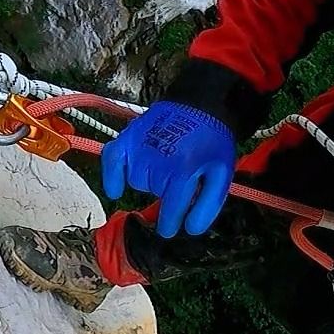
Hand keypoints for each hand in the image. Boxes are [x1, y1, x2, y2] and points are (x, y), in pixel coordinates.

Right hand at [101, 101, 235, 236]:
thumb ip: (208, 204)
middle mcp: (158, 160)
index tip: (168, 229)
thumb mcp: (222, 174)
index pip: (170, 209)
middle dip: (166, 191)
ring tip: (165, 163)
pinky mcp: (129, 136)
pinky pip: (112, 160)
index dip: (169, 223)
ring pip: (137, 181)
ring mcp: (141, 147)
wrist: (202, 104)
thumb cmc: (212, 141)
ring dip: (148, 179)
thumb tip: (191, 229)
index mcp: (184, 171)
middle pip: (154, 194)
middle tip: (180, 175)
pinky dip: (113, 175)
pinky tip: (116, 188)